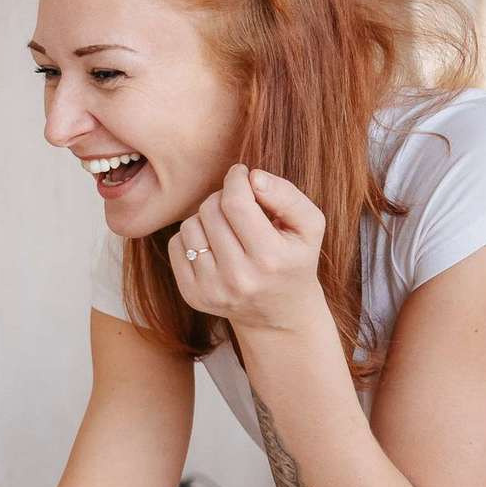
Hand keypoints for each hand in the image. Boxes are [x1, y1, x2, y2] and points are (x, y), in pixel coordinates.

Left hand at [171, 163, 327, 332]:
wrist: (279, 312)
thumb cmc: (294, 259)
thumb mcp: (309, 226)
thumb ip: (287, 195)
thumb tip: (253, 176)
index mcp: (270, 259)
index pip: (236, 203)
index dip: (235, 179)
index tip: (241, 174)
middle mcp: (239, 278)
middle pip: (211, 211)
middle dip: (223, 197)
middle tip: (237, 203)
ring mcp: (211, 290)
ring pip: (189, 226)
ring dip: (206, 216)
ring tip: (227, 225)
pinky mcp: (192, 295)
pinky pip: (176, 245)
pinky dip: (192, 237)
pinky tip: (213, 243)